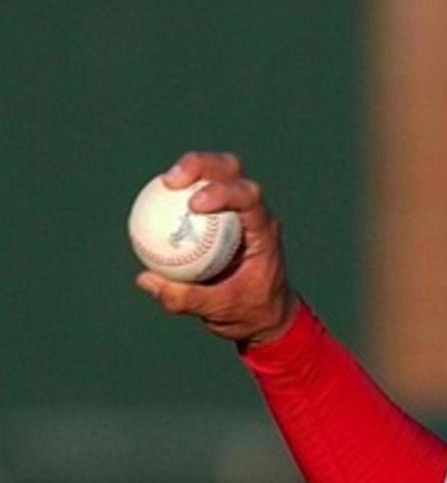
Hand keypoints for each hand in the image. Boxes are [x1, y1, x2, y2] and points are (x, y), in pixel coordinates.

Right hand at [134, 151, 296, 346]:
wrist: (265, 318)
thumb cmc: (251, 313)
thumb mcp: (221, 311)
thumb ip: (186, 298)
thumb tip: (146, 280)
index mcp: (264, 232)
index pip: (249, 198)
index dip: (222, 191)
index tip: (193, 204)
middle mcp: (254, 214)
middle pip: (232, 170)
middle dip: (203, 165)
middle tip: (172, 181)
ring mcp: (239, 211)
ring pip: (218, 172)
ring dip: (191, 168)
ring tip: (165, 183)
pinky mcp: (223, 216)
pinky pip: (201, 193)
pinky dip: (182, 192)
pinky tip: (157, 199)